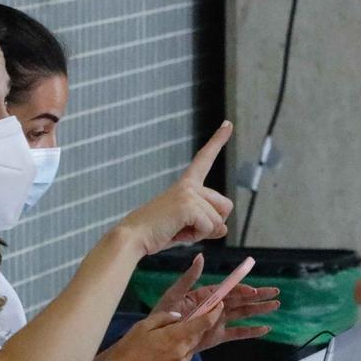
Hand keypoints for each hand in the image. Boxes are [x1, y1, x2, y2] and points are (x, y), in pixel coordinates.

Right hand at [98, 304, 225, 360]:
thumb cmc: (127, 348)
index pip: (203, 323)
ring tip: (159, 347)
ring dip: (180, 346)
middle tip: (177, 328)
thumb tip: (179, 317)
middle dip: (192, 331)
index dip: (213, 314)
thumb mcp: (143, 325)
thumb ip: (164, 318)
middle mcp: (182, 353)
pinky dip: (172, 360)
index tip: (219, 306)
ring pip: (186, 352)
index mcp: (176, 336)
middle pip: (195, 338)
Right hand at [122, 122, 235, 255]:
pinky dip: (197, 236)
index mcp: (185, 184)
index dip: (217, 141)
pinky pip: (210, 226)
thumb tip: (224, 228)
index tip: (228, 124)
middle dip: (214, 223)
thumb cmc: (156, 232)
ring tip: (177, 230)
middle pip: (225, 206)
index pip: (204, 160)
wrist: (133, 237)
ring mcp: (188, 192)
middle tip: (187, 228)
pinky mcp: (188, 204)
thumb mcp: (186, 227)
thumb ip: (207, 224)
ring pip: (218, 220)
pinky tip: (177, 233)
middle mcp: (188, 185)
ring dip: (202, 233)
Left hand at [153, 253, 280, 349]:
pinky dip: (251, 332)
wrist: (157, 340)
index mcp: (206, 295)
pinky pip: (237, 333)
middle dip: (258, 297)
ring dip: (259, 310)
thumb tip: (201, 258)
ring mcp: (218, 322)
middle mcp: (215, 307)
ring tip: (275, 306)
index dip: (242, 289)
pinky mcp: (217, 337)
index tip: (254, 290)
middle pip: (240, 300)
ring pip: (243, 314)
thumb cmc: (163, 315)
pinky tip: (265, 329)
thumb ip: (189, 277)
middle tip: (275, 292)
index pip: (228, 290)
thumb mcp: (174, 294)